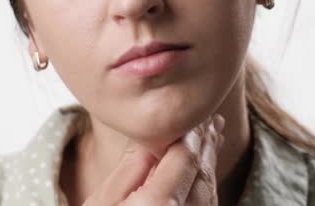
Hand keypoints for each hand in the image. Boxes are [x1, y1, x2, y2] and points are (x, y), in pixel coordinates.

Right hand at [82, 114, 224, 205]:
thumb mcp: (102, 202)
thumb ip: (132, 170)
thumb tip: (153, 140)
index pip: (184, 160)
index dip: (191, 135)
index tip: (194, 118)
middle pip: (203, 176)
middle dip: (207, 147)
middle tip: (211, 123)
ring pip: (210, 195)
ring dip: (211, 165)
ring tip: (212, 141)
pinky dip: (208, 187)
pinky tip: (204, 175)